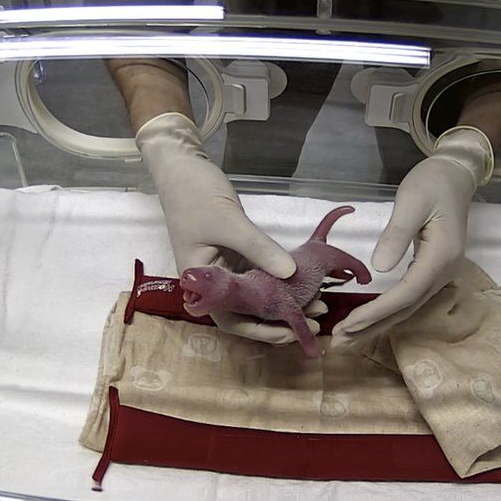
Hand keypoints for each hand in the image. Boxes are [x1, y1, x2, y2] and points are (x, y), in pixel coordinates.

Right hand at [136, 112, 325, 343]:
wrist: (182, 167)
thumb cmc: (195, 196)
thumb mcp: (230, 222)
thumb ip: (259, 249)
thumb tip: (291, 273)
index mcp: (200, 282)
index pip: (230, 318)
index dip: (261, 330)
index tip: (291, 333)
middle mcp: (212, 281)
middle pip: (246, 311)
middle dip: (279, 318)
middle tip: (315, 317)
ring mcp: (225, 268)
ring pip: (256, 294)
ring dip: (284, 300)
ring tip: (318, 302)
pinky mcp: (236, 254)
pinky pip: (260, 274)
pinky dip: (280, 280)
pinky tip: (303, 282)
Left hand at [332, 126, 491, 341]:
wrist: (455, 175)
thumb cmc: (432, 183)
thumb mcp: (411, 201)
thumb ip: (396, 235)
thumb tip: (379, 269)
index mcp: (441, 256)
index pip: (406, 294)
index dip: (377, 311)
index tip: (349, 324)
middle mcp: (444, 271)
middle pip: (406, 309)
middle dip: (372, 327)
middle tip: (339, 343)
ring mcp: (441, 273)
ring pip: (407, 308)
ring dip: (377, 325)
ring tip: (347, 339)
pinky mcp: (432, 270)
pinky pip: (408, 298)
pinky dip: (386, 312)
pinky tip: (367, 321)